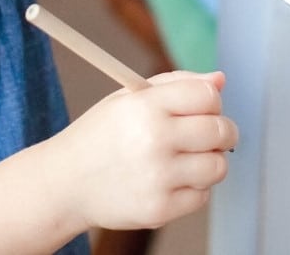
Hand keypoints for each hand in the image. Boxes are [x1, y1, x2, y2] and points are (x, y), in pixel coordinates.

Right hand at [51, 71, 237, 232]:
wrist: (66, 183)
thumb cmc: (102, 134)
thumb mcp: (131, 96)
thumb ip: (179, 84)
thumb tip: (220, 80)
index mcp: (148, 106)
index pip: (208, 96)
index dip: (213, 101)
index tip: (207, 108)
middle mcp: (155, 140)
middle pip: (219, 131)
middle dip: (223, 131)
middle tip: (212, 134)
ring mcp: (158, 178)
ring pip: (217, 166)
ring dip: (211, 161)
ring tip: (191, 158)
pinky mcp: (158, 209)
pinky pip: (201, 196)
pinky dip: (195, 188)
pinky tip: (174, 180)